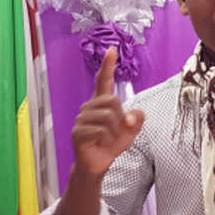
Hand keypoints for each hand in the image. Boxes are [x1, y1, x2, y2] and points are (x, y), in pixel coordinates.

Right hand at [71, 47, 145, 175]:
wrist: (98, 164)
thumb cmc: (112, 143)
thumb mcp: (131, 130)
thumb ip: (137, 119)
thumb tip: (130, 117)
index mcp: (101, 103)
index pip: (104, 81)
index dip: (108, 66)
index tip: (112, 50)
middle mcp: (89, 107)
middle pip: (112, 101)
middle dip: (120, 118)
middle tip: (116, 131)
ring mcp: (81, 119)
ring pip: (107, 117)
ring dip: (115, 131)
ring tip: (108, 139)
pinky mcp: (77, 132)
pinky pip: (100, 130)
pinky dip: (107, 139)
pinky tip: (100, 143)